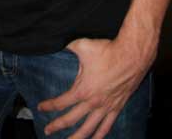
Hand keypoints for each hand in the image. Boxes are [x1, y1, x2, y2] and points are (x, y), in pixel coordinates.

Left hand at [37, 33, 155, 137]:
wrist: (131, 57)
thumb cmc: (107, 51)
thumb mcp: (82, 46)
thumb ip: (68, 46)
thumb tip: (57, 42)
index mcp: (83, 90)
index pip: (61, 102)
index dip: (49, 106)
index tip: (40, 107)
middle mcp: (93, 103)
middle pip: (71, 119)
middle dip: (57, 126)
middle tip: (47, 130)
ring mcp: (105, 107)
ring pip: (88, 129)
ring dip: (77, 137)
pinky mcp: (116, 108)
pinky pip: (107, 126)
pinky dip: (99, 135)